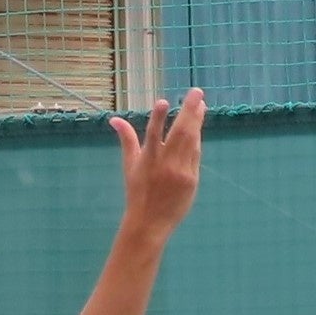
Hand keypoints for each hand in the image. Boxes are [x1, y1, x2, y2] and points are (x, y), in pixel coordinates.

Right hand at [111, 90, 205, 240]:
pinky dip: (197, 140)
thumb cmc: (137, 191)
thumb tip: (114, 119)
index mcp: (147, 159)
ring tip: (200, 104)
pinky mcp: (191, 180)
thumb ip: (127, 139)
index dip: (157, 117)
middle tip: (196, 92)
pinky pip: (195, 155)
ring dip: (197, 121)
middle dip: (189, 110)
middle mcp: (165, 164)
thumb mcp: (130, 165)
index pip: (152, 134)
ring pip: (191, 141)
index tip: (163, 101)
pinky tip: (198, 127)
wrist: (150, 222)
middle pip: (180, 132)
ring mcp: (180, 172)